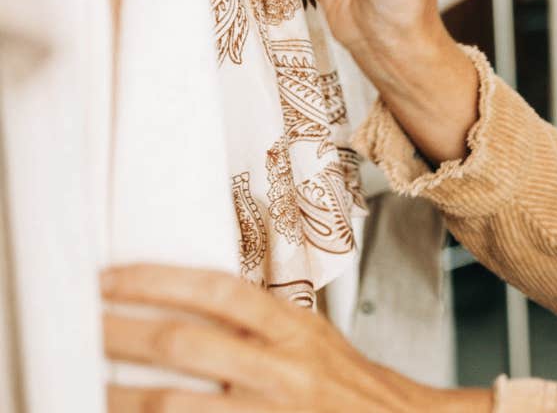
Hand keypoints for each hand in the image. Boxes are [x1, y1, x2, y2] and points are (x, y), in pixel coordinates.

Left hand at [101, 264, 490, 411]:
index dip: (158, 281)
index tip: (112, 280)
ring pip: (175, 403)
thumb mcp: (313, 339)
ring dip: (122, 396)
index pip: (219, 291)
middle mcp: (281, 368)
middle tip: (84, 326)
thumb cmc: (349, 387)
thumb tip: (190, 302)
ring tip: (90, 385)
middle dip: (122, 334)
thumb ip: (262, 323)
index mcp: (295, 328)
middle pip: (186, 344)